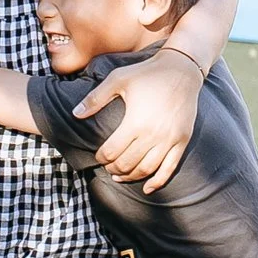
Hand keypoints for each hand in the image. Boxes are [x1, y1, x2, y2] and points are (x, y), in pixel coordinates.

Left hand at [73, 47, 201, 192]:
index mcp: (135, 122)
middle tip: (107, 167)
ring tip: (120, 176)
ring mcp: (170, 139)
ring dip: (131, 177)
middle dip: (113, 169)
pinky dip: (157, 182)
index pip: (112, 151)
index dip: (102, 157)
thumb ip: (95, 98)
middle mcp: (153, 134)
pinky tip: (147, 188)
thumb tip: (75, 114)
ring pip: (146, 169)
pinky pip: (169, 168)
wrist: (182, 69)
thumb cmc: (147, 73)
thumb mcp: (118, 79)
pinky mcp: (183, 140)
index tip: (98, 156)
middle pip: (127, 163)